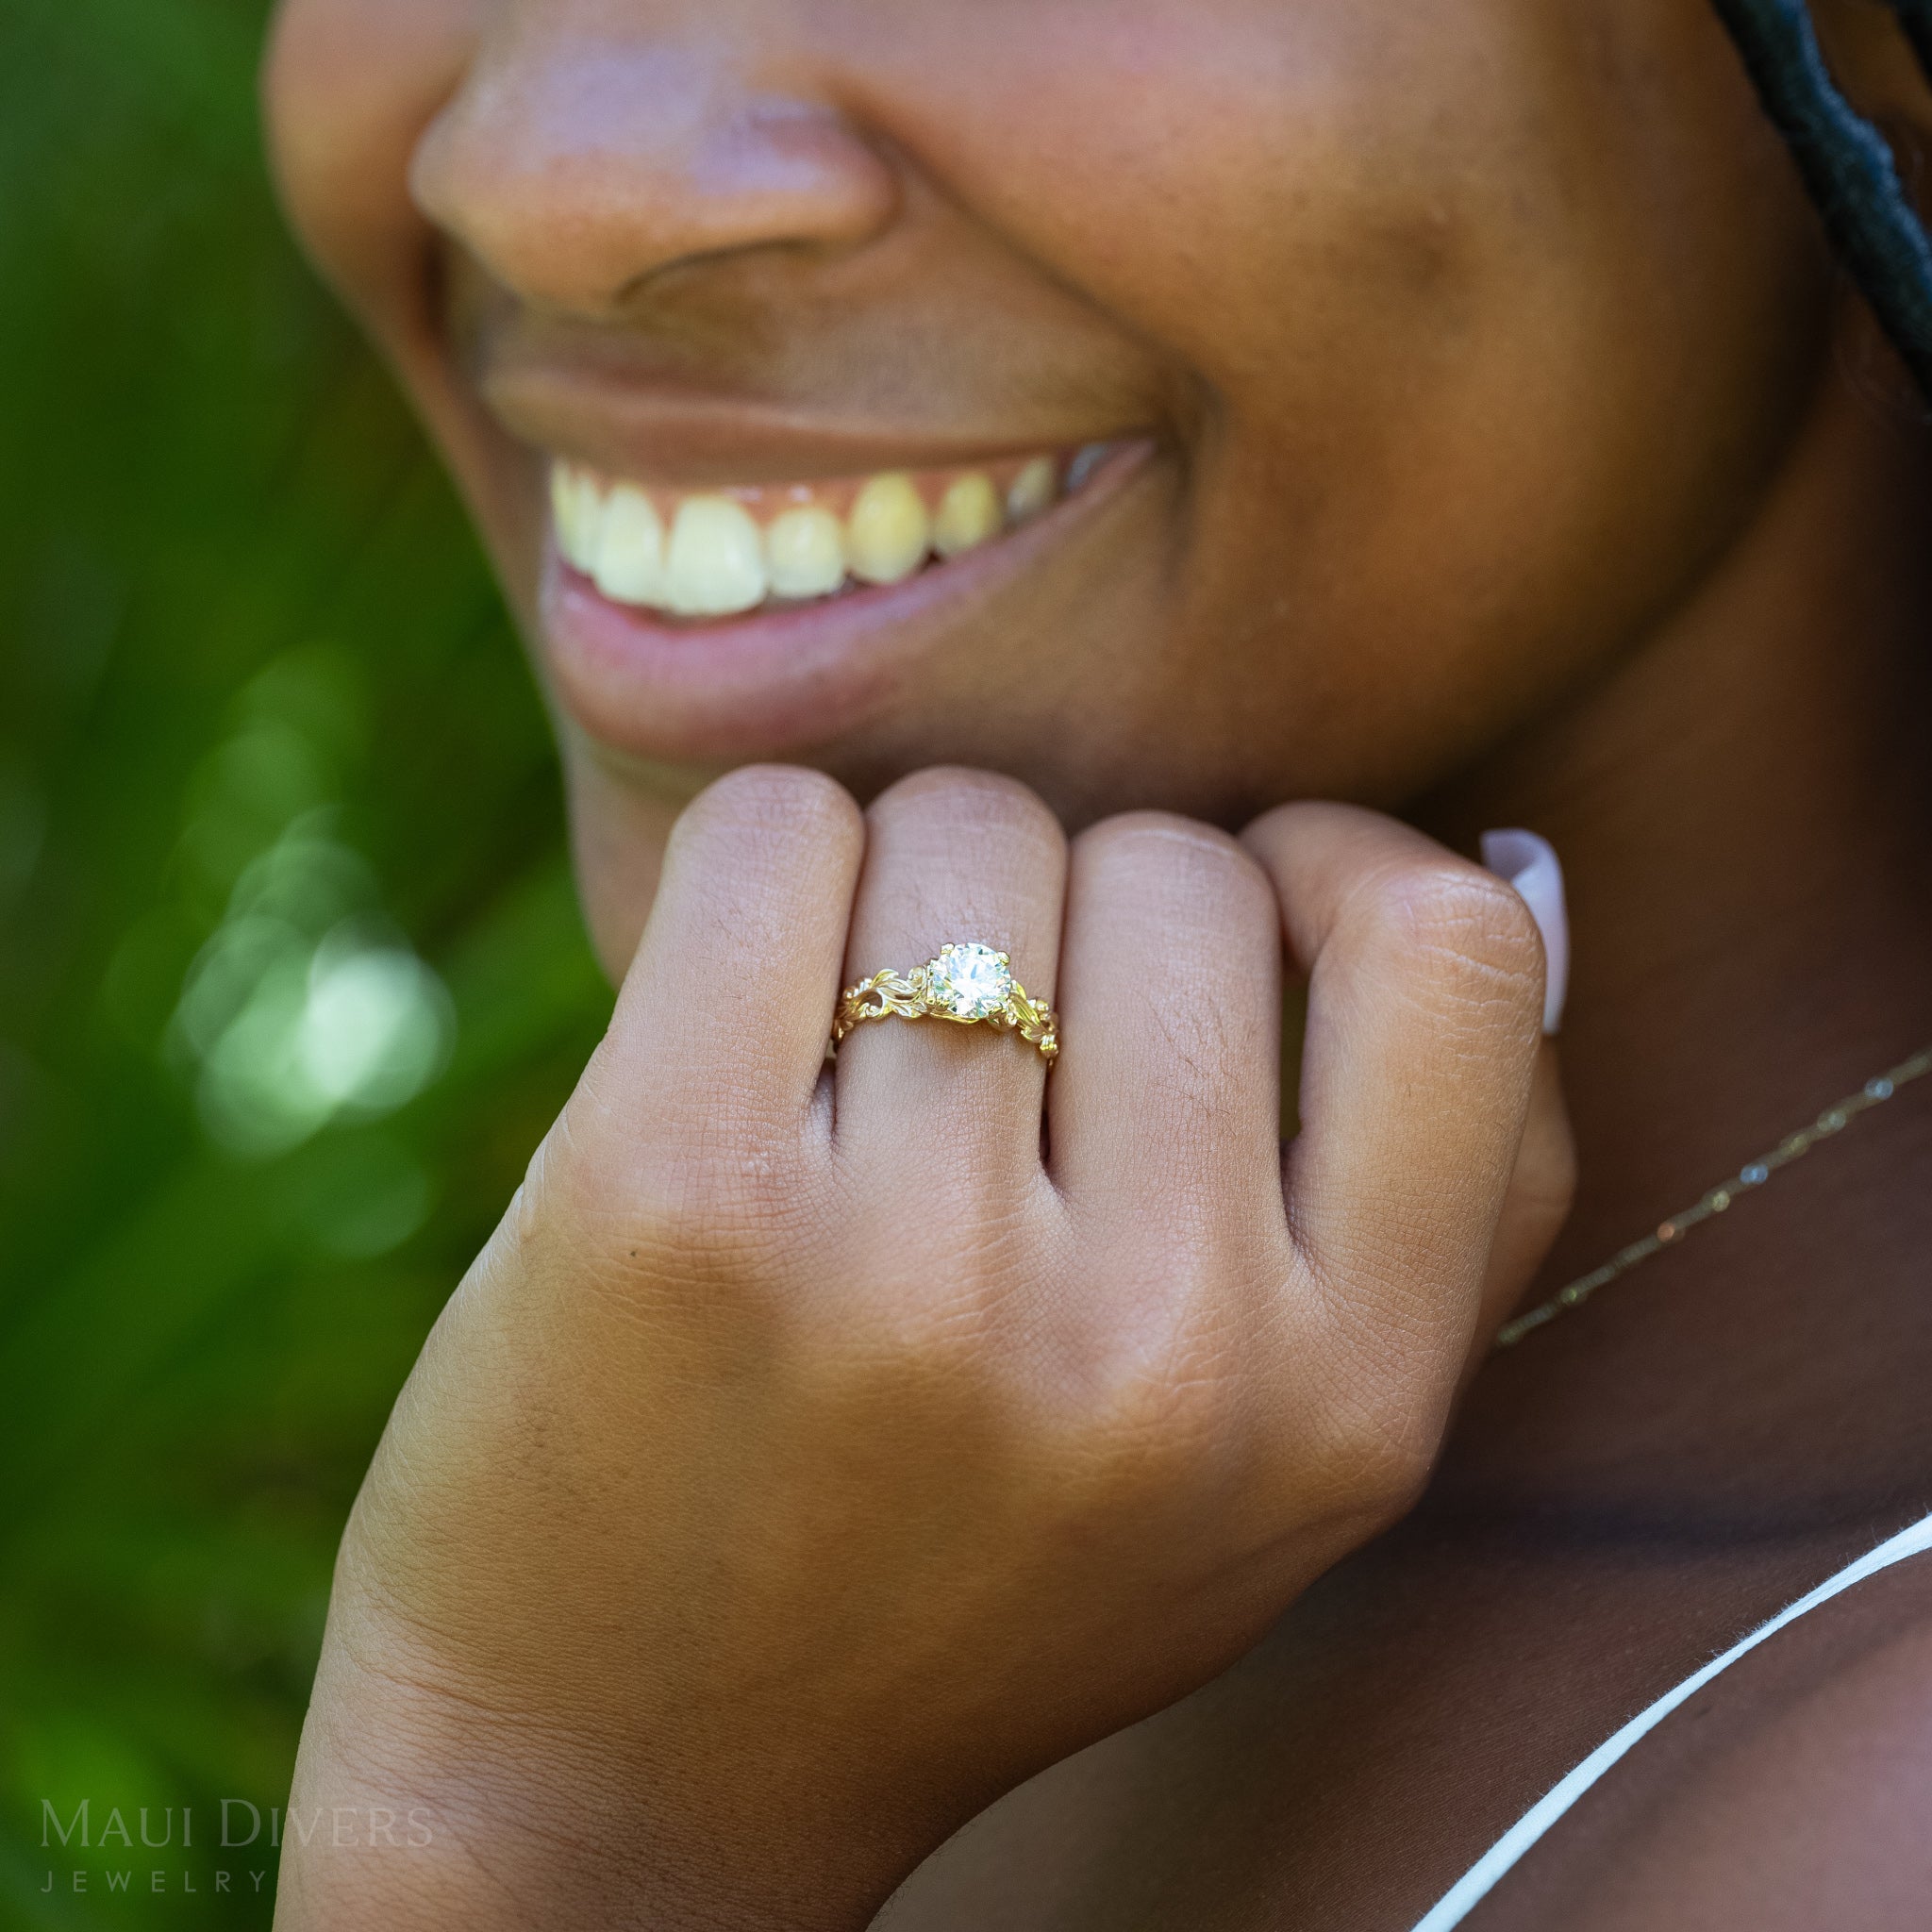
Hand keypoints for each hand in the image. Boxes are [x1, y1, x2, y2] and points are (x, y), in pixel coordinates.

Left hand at [275, 767, 1568, 1930]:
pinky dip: (764, 865)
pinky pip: (777, 829)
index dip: (1339, 870)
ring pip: (977, 825)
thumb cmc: (961, 1571)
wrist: (628, 1760)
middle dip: (1082, 896)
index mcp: (1342, 1408)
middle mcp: (1156, 1348)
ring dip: (915, 884)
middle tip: (991, 1032)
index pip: (1453, 954)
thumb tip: (1500, 864)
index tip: (1237, 915)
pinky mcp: (676, 1192)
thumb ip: (1418, 1208)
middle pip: (1176, 865)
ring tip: (857, 1046)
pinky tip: (734, 1002)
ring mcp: (909, 1274)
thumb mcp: (1264, 1466)